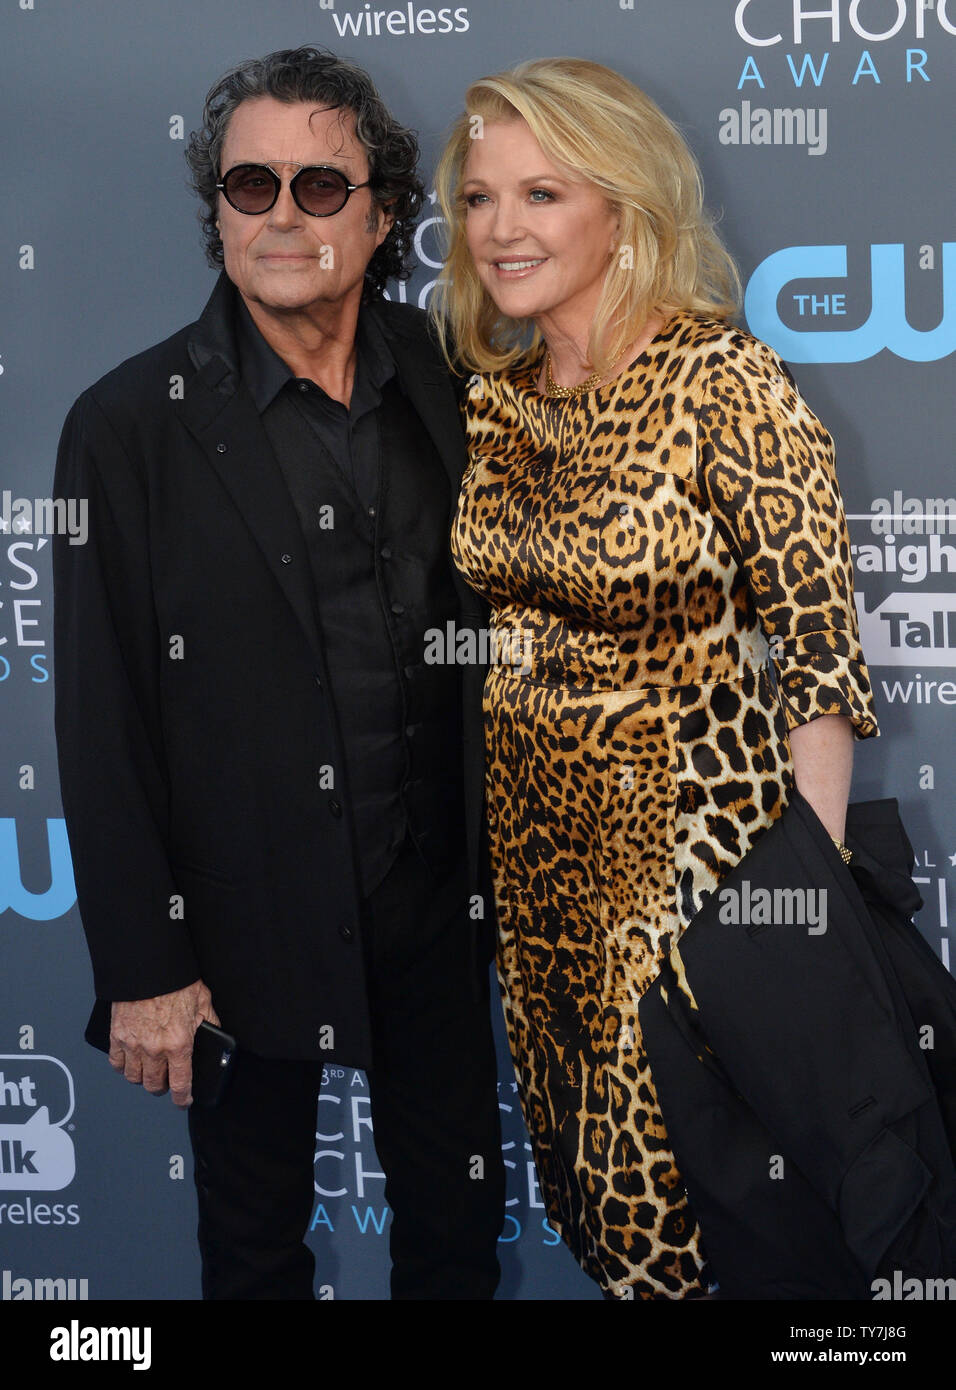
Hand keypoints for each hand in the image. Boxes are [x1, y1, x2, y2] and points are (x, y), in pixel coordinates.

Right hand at [109, 980, 219, 1107]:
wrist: (148, 966)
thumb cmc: (175, 981)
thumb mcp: (203, 1001)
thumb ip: (209, 1022)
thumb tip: (216, 1035)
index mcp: (178, 1043)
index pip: (180, 1084)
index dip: (182, 1098)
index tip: (183, 1101)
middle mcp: (154, 1048)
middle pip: (154, 1085)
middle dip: (162, 1088)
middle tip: (166, 1083)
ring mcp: (133, 1044)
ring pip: (134, 1078)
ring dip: (142, 1079)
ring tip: (149, 1072)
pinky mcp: (117, 1035)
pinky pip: (116, 1063)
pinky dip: (123, 1066)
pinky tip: (131, 1061)